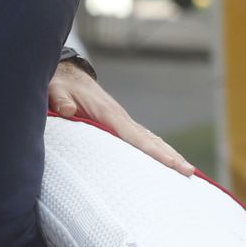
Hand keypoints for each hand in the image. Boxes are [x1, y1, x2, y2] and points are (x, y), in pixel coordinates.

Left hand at [48, 61, 193, 175]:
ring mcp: (122, 120)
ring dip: (169, 154)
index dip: (154, 151)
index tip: (172, 163)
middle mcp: (120, 117)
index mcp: (108, 113)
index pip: (135, 136)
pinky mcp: (119, 124)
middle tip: (190, 173)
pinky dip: (157, 149)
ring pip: (151, 139)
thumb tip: (68, 110)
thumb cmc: (61, 85)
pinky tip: (166, 159)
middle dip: (171, 156)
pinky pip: (142, 139)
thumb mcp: (56, 89)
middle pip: (151, 140)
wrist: (67, 73)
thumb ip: (61, 100)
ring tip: (187, 170)